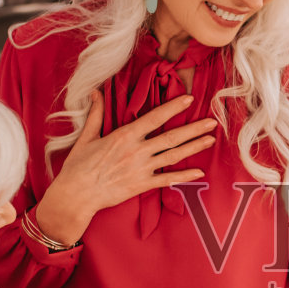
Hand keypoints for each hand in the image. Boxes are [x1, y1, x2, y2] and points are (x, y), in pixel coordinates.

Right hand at [32, 89, 217, 244]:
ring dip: (194, 147)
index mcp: (124, 136)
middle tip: (212, 121)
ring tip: (210, 140)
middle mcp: (137, 151)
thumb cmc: (78, 166)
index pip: (154, 118)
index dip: (173, 108)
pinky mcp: (141, 185)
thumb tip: (95, 92)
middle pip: (171, 137)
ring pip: (173, 156)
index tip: (189, 99)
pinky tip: (199, 172)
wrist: (76, 194)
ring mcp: (141, 169)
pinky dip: (184, 176)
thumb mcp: (86, 136)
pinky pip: (167, 179)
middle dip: (193, 129)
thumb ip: (95, 114)